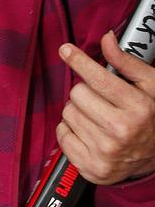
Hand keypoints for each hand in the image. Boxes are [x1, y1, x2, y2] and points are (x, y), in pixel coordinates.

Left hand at [56, 31, 154, 183]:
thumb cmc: (153, 116)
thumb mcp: (150, 85)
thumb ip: (126, 63)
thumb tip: (107, 38)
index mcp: (138, 109)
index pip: (98, 79)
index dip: (79, 61)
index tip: (65, 50)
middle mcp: (121, 132)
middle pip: (77, 94)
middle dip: (85, 91)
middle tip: (100, 98)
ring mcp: (104, 152)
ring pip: (67, 114)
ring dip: (78, 110)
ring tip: (97, 116)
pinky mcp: (91, 167)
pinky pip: (61, 135)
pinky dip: (70, 130)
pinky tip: (89, 131)